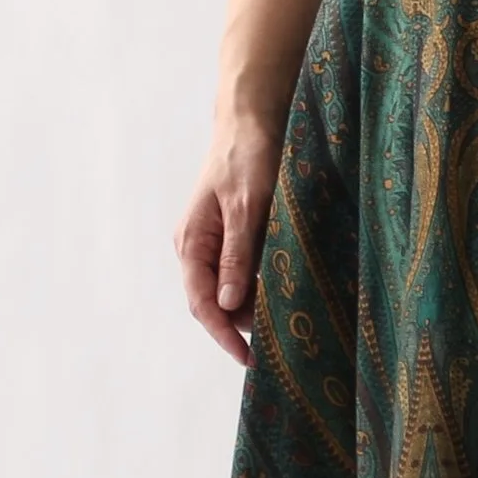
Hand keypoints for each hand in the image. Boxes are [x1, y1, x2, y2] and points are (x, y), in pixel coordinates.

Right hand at [176, 113, 283, 366]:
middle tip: (277, 344)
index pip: (203, 303)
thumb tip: (227, 304)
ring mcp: (213, 242)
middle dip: (241, 325)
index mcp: (192, 242)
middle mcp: (197, 247)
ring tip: (285, 319)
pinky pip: (241, 272)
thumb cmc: (248, 157)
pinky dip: (259, 285)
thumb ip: (237, 256)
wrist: (251, 120)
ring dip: (252, 306)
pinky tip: (282, 291)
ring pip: (230, 290)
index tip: (248, 358)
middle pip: (215, 303)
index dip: (224, 334)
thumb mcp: (247, 207)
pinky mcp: (232, 235)